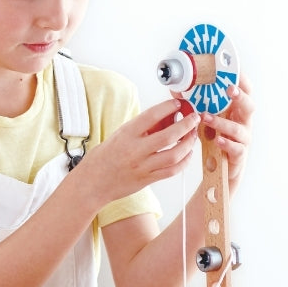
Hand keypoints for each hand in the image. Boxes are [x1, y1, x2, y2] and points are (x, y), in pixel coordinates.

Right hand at [75, 98, 201, 204]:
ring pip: (174, 155)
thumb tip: (166, 117)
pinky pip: (172, 170)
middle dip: (186, 125)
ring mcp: (143, 166)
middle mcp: (135, 150)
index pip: (151, 116)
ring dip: (188, 143)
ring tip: (192, 135)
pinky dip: (184, 161)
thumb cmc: (105, 156)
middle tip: (194, 118)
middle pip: (168, 136)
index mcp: (127, 134)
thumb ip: (143, 127)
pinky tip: (187, 154)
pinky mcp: (148, 180)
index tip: (178, 104)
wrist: (94, 182)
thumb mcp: (121, 135)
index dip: (168, 107)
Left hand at [198, 73, 253, 193]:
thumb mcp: (204, 118)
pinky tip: (217, 140)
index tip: (234, 69)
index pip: (244, 91)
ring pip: (239, 128)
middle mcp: (243, 122)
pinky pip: (236, 148)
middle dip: (240, 96)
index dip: (241, 79)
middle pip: (249, 106)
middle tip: (229, 89)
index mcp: (236, 110)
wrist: (219, 171)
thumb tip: (177, 88)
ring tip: (206, 118)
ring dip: (222, 122)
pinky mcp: (239, 155)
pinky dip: (227, 143)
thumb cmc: (213, 139)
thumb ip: (193, 103)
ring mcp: (243, 139)